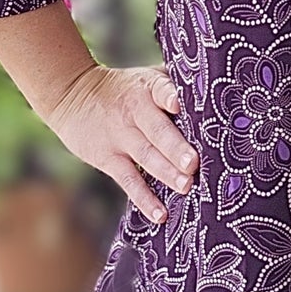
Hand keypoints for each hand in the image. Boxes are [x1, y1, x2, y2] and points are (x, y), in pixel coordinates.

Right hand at [46, 61, 197, 223]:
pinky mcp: (107, 158)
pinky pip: (128, 180)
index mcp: (148, 87)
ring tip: (186, 186)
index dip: (170, 97)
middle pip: (157, 130)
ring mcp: (120, 136)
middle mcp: (134, 111)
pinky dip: (144, 198)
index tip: (180, 104)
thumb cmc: (126, 88)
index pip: (160, 90)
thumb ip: (175, 84)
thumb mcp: (146, 77)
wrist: (73, 94)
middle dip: (176, 147)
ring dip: (166, 173)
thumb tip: (218, 94)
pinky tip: (160, 214)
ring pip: (146, 156)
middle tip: (193, 163)